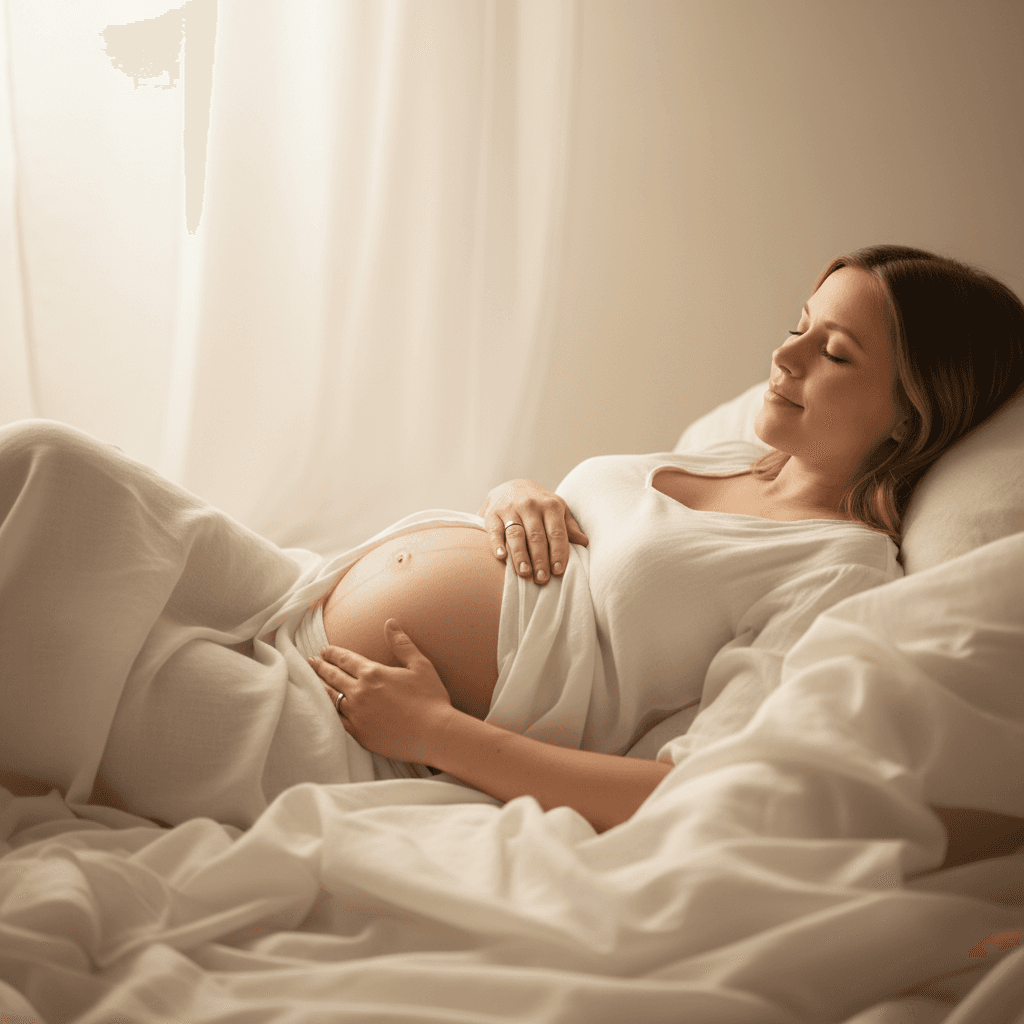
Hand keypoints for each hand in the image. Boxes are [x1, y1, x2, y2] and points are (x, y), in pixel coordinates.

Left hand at [309, 619, 453, 765]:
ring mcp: (357, 715)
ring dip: (321, 688)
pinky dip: (329, 712)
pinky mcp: (359, 734)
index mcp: (373, 673)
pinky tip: (326, 709)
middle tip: (310, 662)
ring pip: (331, 698)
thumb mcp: (420, 665)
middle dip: (320, 667)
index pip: (345, 659)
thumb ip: (402, 643)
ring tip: (313, 682)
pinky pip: (338, 721)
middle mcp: (360, 692)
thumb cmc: (431, 698)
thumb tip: (390, 623)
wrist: (435, 734)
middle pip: (333, 677)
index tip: (324, 651)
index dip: (332, 653)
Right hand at [477, 479, 587, 584]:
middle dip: (540, 559)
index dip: (558, 552)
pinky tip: (501, 556)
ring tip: (525, 573)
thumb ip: (570, 527)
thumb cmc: (541, 505)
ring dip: (520, 555)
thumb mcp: (559, 510)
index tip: (558, 571)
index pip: (556, 532)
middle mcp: (530, 505)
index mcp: (550, 505)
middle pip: (536, 536)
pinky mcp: (492, 514)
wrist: (514, 486)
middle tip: (542, 579)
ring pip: (516, 534)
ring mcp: (510, 509)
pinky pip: (494, 530)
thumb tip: (584, 543)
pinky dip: (496, 543)